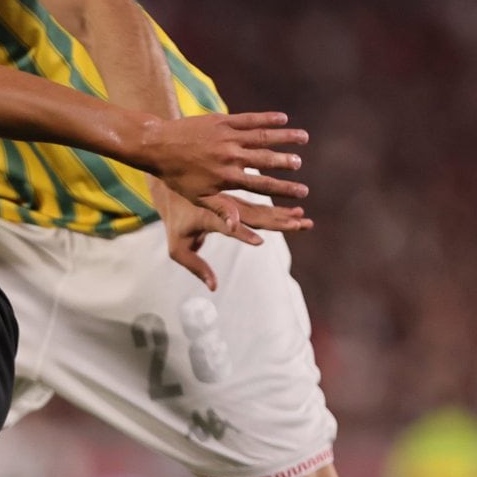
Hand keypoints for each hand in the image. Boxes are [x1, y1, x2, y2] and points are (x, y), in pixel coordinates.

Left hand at [139, 111, 309, 209]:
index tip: (302, 192)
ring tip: (304, 138)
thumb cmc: (177, 176)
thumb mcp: (198, 197)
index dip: (284, 189)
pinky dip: (268, 118)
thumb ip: (222, 209)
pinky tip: (284, 118)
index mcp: (226, 178)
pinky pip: (250, 119)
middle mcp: (230, 157)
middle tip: (301, 164)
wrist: (157, 146)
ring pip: (263, 137)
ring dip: (285, 137)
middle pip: (267, 160)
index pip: (262, 185)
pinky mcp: (222, 121)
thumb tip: (239, 227)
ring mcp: (227, 137)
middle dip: (287, 163)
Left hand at [150, 180, 313, 291]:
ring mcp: (234, 202)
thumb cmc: (175, 223)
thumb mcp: (177, 248)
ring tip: (305, 219)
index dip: (241, 234)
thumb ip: (195, 266)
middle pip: (254, 216)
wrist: (171, 189)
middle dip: (277, 222)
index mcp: (207, 217)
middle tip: (299, 226)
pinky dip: (280, 209)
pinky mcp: (239, 200)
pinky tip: (298, 211)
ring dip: (285, 215)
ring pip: (262, 210)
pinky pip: (262, 205)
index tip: (259, 241)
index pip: (226, 226)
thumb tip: (214, 287)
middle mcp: (224, 208)